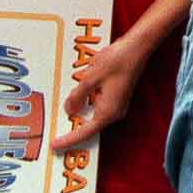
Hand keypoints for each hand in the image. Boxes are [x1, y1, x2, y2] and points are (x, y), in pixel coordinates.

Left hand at [51, 37, 151, 151]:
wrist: (137, 47)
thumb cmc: (118, 60)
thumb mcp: (90, 78)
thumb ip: (77, 97)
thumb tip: (69, 110)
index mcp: (108, 111)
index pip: (84, 133)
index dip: (68, 140)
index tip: (54, 145)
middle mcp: (114, 112)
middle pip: (89, 127)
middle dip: (73, 128)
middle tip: (56, 133)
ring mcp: (117, 105)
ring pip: (93, 115)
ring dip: (79, 114)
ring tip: (65, 110)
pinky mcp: (117, 96)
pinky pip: (98, 106)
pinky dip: (86, 104)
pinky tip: (78, 95)